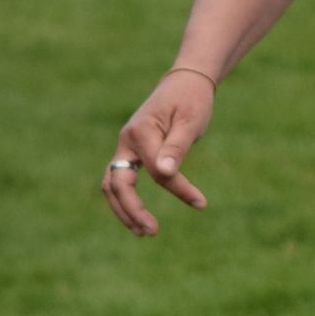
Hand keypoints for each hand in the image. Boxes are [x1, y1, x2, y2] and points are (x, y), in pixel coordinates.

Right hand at [102, 69, 216, 235]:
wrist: (184, 83)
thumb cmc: (191, 101)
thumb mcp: (190, 122)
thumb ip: (177, 147)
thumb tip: (165, 173)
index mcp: (140, 132)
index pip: (155, 171)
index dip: (178, 189)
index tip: (201, 203)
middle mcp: (126, 141)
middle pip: (117, 183)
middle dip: (132, 210)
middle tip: (152, 232)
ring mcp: (125, 148)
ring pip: (113, 184)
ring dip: (124, 209)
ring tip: (142, 231)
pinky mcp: (131, 153)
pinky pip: (121, 180)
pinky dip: (126, 199)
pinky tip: (139, 217)